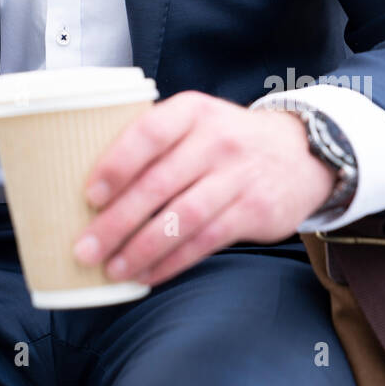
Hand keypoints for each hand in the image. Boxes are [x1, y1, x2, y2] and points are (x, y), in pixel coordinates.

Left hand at [73, 92, 336, 287]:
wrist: (298, 153)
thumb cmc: (226, 140)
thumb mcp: (196, 122)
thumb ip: (155, 142)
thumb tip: (95, 188)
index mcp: (192, 111)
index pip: (149, 133)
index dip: (116, 165)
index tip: (90, 196)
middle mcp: (216, 139)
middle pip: (158, 184)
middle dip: (117, 222)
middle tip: (86, 248)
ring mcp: (239, 175)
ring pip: (181, 218)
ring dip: (141, 249)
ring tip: (112, 269)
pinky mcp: (254, 210)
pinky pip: (205, 240)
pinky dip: (172, 261)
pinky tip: (148, 274)